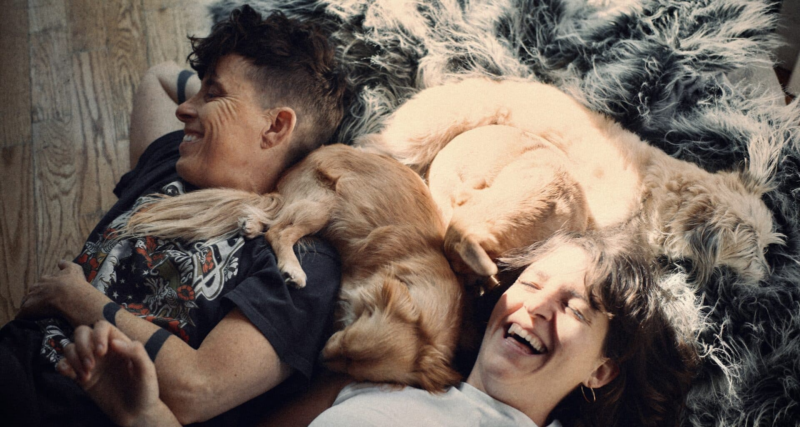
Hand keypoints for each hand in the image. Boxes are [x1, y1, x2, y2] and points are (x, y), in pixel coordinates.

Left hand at [17, 260, 109, 326]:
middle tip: (47, 304)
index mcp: (47, 279)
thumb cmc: (74, 284)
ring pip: (27, 303)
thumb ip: (66, 265)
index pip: (43, 283)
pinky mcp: (28, 309)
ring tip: (39, 315)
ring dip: (32, 308)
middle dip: (38, 298)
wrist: (71, 296)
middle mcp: (37, 287)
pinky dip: (25, 318)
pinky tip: (30, 322)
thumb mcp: (74, 269)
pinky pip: (22, 315)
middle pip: (34, 292)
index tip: (52, 293)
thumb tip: (60, 262)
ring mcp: (31, 298)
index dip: (47, 289)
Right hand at [57, 321, 178, 426]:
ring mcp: (92, 363)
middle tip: (91, 365)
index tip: (102, 353)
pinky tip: (74, 377)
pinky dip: (63, 367)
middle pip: (82, 332)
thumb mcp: (147, 370)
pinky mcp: (81, 377)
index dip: (98, 335)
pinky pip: (64, 364)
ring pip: (70, 347)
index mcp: (120, 344)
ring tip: (87, 376)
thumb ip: (135, 352)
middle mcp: (104, 351)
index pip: (102, 326)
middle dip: (82, 346)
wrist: (136, 414)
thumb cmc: (145, 390)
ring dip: (74, 358)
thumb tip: (114, 342)